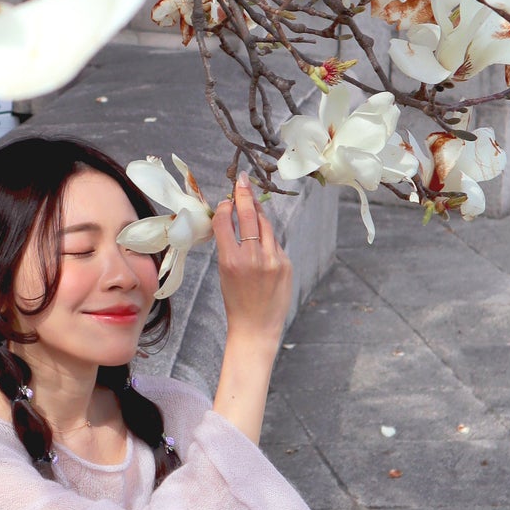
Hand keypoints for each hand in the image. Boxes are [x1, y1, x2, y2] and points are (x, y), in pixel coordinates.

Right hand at [212, 173, 292, 350]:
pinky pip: (275, 243)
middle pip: (249, 215)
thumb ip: (230, 246)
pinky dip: (267, 237)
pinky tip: (262, 239)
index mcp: (230, 260)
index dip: (224, 207)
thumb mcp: (224, 273)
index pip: (225, 221)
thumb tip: (235, 218)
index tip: (225, 200)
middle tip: (241, 181)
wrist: (256, 328)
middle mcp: (252, 257)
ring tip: (253, 202)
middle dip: (244, 195)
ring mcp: (272, 260)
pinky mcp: (286, 264)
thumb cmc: (236, 302)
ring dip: (258, 211)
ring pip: (265, 225)